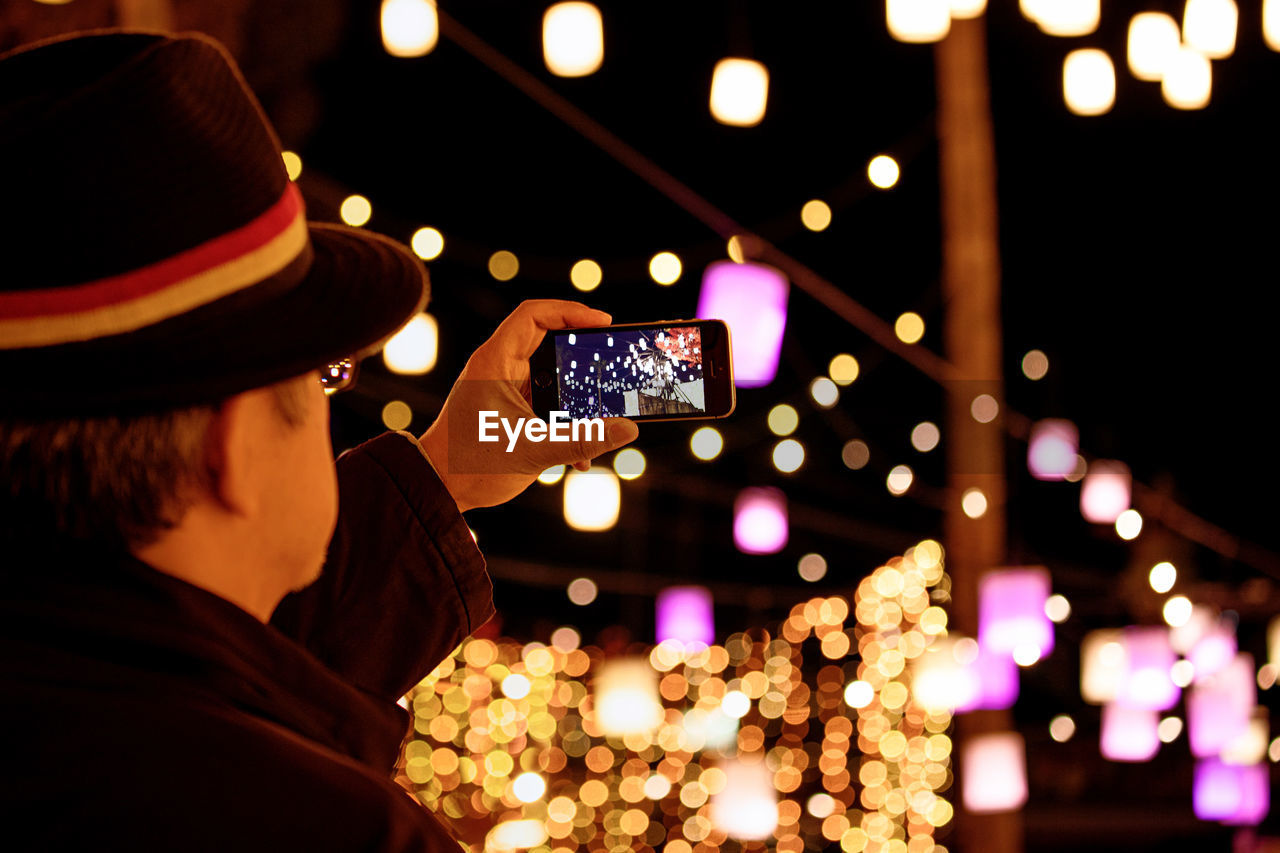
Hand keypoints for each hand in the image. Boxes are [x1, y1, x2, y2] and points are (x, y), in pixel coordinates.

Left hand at [419, 300, 639, 511]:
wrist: (439, 489)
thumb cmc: (470, 466)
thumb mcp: (534, 451)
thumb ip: (583, 440)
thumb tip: (628, 429)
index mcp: (495, 363)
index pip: (534, 315)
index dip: (570, 311)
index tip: (603, 322)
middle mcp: (498, 368)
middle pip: (546, 339)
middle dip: (581, 350)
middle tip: (611, 357)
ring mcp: (503, 387)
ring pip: (549, 373)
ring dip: (575, 391)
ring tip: (601, 404)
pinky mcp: (509, 408)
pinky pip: (545, 399)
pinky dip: (564, 416)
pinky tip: (579, 451)